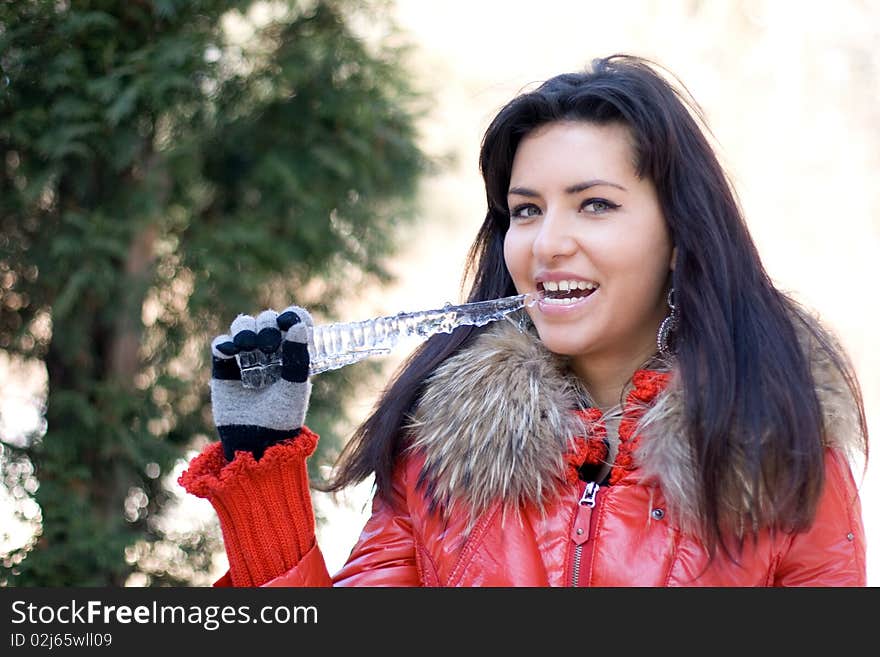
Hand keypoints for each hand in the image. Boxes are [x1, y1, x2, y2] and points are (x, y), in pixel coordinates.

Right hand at [210, 306, 312, 460]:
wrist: (257, 443)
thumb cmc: (283, 417)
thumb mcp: (295, 387)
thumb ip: (298, 358)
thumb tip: (299, 326)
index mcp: (292, 353)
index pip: (293, 322)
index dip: (292, 315)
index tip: (291, 320)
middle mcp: (269, 351)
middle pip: (266, 320)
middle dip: (267, 324)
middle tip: (269, 343)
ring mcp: (245, 358)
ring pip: (242, 326)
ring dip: (245, 328)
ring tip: (248, 343)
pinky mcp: (223, 369)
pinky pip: (220, 345)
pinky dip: (225, 343)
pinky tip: (231, 351)